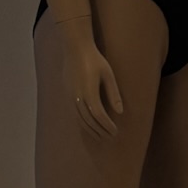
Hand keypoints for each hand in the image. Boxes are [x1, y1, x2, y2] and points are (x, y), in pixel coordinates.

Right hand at [60, 21, 123, 139]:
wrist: (75, 49)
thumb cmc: (95, 60)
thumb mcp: (109, 75)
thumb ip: (114, 94)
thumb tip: (120, 112)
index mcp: (89, 93)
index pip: (99, 116)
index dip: (107, 126)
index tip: (116, 132)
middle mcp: (77, 97)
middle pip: (89, 121)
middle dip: (100, 131)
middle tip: (110, 138)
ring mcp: (70, 97)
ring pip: (80, 119)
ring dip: (91, 129)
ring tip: (101, 136)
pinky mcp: (67, 94)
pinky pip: (75, 113)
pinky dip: (83, 122)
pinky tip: (89, 126)